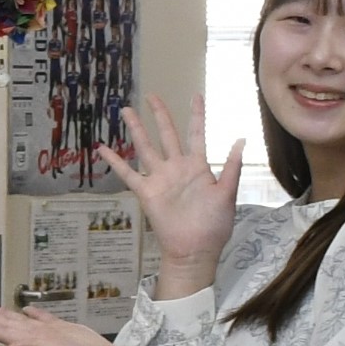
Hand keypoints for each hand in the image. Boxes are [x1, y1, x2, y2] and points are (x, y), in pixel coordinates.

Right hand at [103, 96, 241, 293]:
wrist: (195, 250)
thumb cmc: (214, 225)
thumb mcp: (227, 194)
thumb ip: (232, 167)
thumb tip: (241, 139)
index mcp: (198, 167)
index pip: (197, 134)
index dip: (197, 115)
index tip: (196, 95)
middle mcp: (177, 168)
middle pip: (167, 134)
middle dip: (159, 115)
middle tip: (151, 96)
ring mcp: (159, 178)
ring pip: (145, 147)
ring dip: (136, 130)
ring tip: (127, 111)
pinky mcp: (146, 192)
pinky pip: (128, 174)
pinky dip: (115, 161)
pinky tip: (103, 148)